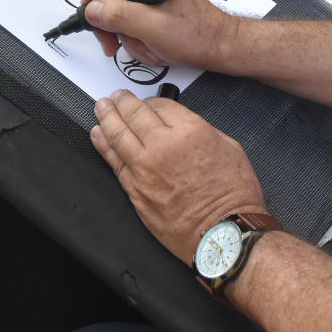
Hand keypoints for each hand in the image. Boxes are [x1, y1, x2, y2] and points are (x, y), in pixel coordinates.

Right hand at [82, 0, 241, 71]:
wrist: (217, 47)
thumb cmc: (198, 34)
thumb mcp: (155, 28)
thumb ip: (122, 17)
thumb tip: (93, 9)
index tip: (94, 9)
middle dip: (108, 18)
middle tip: (110, 39)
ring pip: (114, 7)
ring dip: (122, 32)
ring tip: (142, 45)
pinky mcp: (149, 6)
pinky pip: (125, 19)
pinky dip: (131, 36)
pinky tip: (147, 45)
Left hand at [91, 89, 267, 259]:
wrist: (223, 234)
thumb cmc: (233, 198)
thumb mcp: (230, 148)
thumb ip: (203, 131)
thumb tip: (184, 126)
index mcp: (190, 131)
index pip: (160, 105)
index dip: (151, 101)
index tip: (147, 101)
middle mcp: (163, 146)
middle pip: (135, 115)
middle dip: (123, 102)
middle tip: (116, 97)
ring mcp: (145, 169)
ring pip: (118, 135)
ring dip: (107, 118)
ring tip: (101, 108)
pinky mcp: (135, 190)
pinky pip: (113, 162)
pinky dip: (103, 145)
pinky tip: (98, 135)